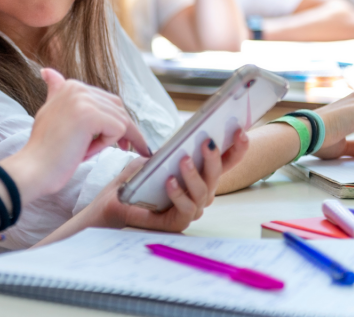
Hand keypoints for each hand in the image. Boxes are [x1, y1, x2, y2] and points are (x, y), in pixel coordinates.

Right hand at [4, 68, 150, 202]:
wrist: (34, 168)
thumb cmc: (44, 148)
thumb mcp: (50, 112)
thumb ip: (56, 92)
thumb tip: (48, 72)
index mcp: (71, 86)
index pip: (108, 101)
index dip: (113, 121)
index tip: (118, 139)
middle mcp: (78, 88)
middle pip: (118, 108)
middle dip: (124, 130)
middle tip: (123, 149)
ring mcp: (83, 100)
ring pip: (121, 120)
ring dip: (111, 140)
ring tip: (86, 151)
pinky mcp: (90, 115)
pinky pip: (118, 130)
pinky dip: (106, 145)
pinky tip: (84, 152)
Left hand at [89, 133, 249, 232]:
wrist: (113, 201)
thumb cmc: (137, 179)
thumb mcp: (157, 158)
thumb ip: (174, 149)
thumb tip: (190, 135)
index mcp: (200, 176)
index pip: (225, 163)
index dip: (236, 149)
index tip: (240, 131)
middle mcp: (201, 193)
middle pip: (215, 176)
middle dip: (214, 158)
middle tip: (208, 141)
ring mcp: (192, 209)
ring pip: (203, 192)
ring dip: (194, 175)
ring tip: (183, 159)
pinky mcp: (179, 222)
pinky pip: (186, 209)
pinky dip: (178, 194)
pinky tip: (169, 181)